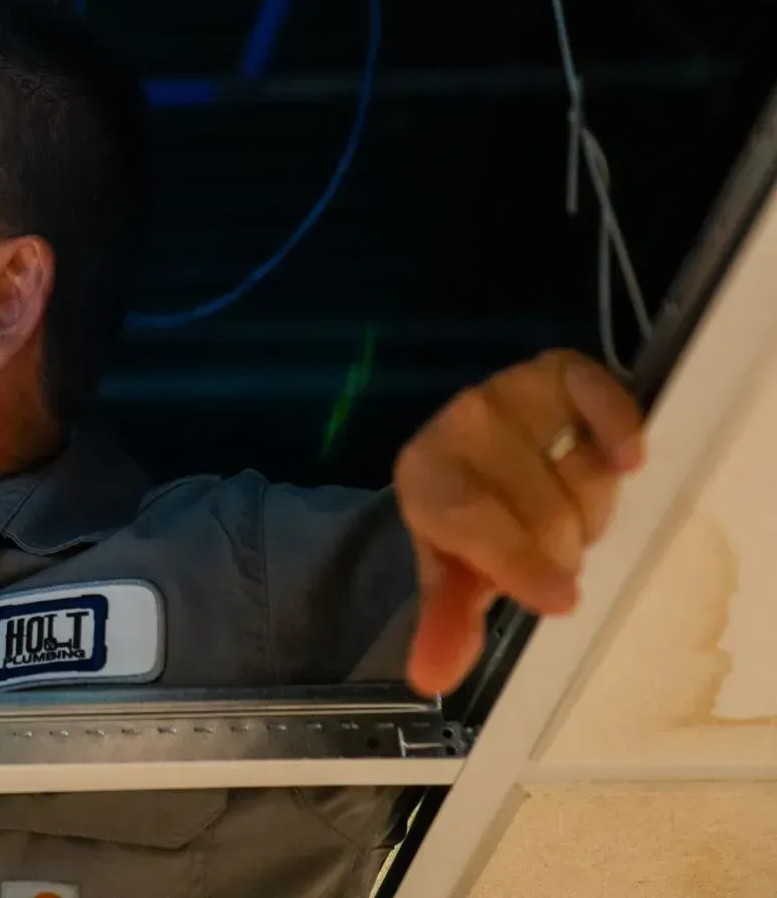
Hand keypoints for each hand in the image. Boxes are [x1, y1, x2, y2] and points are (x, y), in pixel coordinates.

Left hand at [394, 349, 644, 696]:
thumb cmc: (468, 520)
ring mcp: (508, 394)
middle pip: (541, 507)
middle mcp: (460, 427)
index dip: (515, 561)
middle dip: (561, 546)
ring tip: (572, 513)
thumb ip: (446, 624)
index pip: (469, 520)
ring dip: (592, 508)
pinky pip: (596, 390)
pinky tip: (626, 458)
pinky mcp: (556, 373)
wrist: (475, 453)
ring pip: (580, 469)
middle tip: (557, 551)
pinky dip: (616, 423)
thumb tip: (431, 679)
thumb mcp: (453, 572)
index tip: (561, 600)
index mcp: (424, 479)